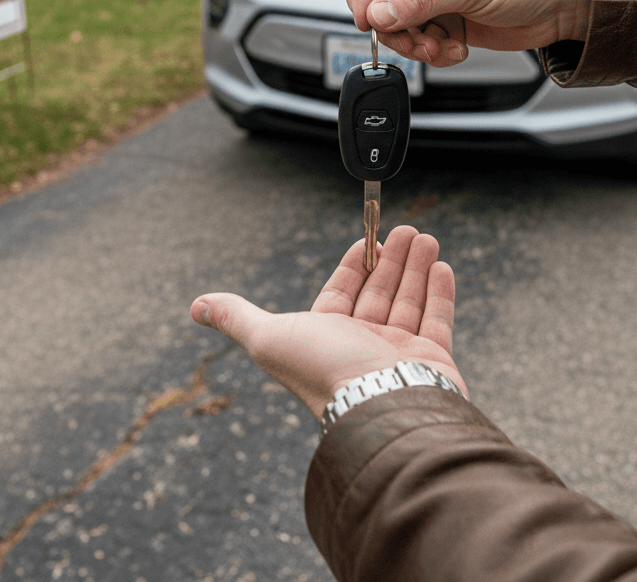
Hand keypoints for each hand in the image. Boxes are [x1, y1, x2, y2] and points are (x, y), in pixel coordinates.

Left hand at [190, 226, 464, 420]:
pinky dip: (439, 292)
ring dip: (416, 267)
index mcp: (328, 339)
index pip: (342, 292)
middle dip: (390, 259)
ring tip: (425, 237)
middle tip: (405, 228)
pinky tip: (440, 264)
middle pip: (378, 292)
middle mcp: (363, 346)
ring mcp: (399, 354)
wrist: (380, 408)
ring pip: (408, 300)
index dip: (354, 264)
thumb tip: (196, 305)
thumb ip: (236, 318)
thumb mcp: (268, 337)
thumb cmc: (323, 373)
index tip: (368, 238)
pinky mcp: (433, 360)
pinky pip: (437, 319)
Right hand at [346, 0, 589, 67]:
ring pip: (399, 26)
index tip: (368, 20)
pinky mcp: (447, 19)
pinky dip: (434, 52)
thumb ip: (418, 0)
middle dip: (396, 28)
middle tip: (417, 43)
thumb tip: (376, 15)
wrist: (567, 2)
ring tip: (442, 48)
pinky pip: (421, 40)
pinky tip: (457, 49)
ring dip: (416, 44)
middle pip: (381, 1)